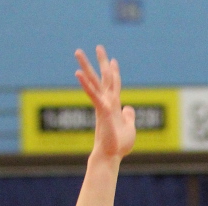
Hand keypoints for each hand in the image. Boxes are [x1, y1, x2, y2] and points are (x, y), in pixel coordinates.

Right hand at [75, 45, 135, 160]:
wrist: (111, 156)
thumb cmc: (119, 146)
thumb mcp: (129, 128)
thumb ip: (129, 117)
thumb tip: (128, 108)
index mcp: (113, 106)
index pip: (114, 85)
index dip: (114, 72)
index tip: (113, 60)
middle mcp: (106, 103)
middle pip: (103, 78)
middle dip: (101, 62)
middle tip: (99, 46)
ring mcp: (102, 105)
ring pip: (94, 81)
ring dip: (86, 66)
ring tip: (77, 51)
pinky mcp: (101, 111)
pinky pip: (93, 94)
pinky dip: (86, 84)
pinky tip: (77, 73)